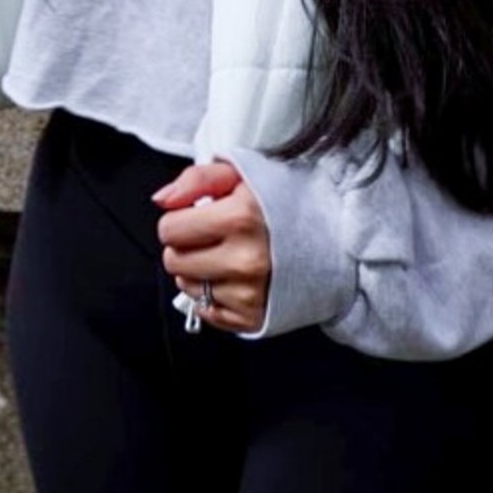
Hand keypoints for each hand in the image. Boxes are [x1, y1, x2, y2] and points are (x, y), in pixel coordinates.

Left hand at [153, 159, 272, 334]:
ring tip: (223, 255)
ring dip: (196, 271)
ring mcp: (251, 293)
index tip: (196, 216)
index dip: (178, 219)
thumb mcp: (240, 174)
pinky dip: (211, 295)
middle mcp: (245, 261)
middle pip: (174, 261)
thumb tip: (161, 200)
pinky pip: (207, 311)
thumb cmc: (282, 201)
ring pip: (187, 287)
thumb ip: (195, 180)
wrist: (331, 239)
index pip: (170, 230)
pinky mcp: (254, 318)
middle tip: (210, 236)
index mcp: (240, 219)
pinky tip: (231, 278)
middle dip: (185, 246)